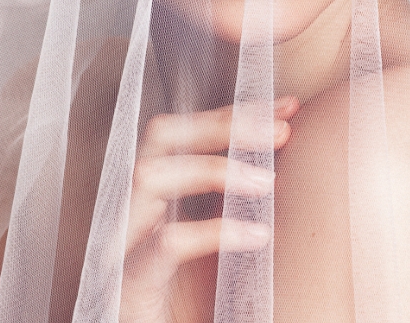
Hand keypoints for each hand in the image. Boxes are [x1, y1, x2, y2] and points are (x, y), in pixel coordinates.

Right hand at [119, 96, 298, 322]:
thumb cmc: (192, 303)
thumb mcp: (219, 243)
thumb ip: (237, 201)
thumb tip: (287, 159)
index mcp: (152, 193)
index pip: (184, 129)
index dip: (235, 112)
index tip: (288, 107)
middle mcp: (130, 208)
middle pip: (161, 134)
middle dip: (222, 124)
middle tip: (280, 133)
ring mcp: (122, 243)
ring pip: (148, 174)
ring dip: (214, 169)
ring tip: (268, 183)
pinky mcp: (127, 284)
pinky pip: (166, 243)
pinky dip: (215, 230)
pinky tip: (259, 235)